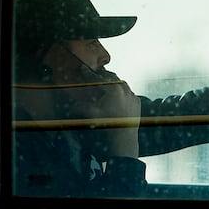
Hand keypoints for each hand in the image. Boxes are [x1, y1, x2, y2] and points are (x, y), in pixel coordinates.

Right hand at [44, 42, 140, 157]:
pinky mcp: (137, 104)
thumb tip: (71, 105)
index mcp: (113, 89)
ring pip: (122, 84)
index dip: (88, 73)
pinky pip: (129, 94)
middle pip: (111, 78)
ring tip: (105, 84)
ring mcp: (133, 96)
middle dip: (102, 76)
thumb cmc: (106, 126)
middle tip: (94, 75)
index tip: (82, 68)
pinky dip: (122, 92)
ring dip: (112, 83)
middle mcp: (125, 90)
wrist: (123, 140)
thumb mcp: (90, 114)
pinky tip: (117, 96)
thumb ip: (80, 106)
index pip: (98, 78)